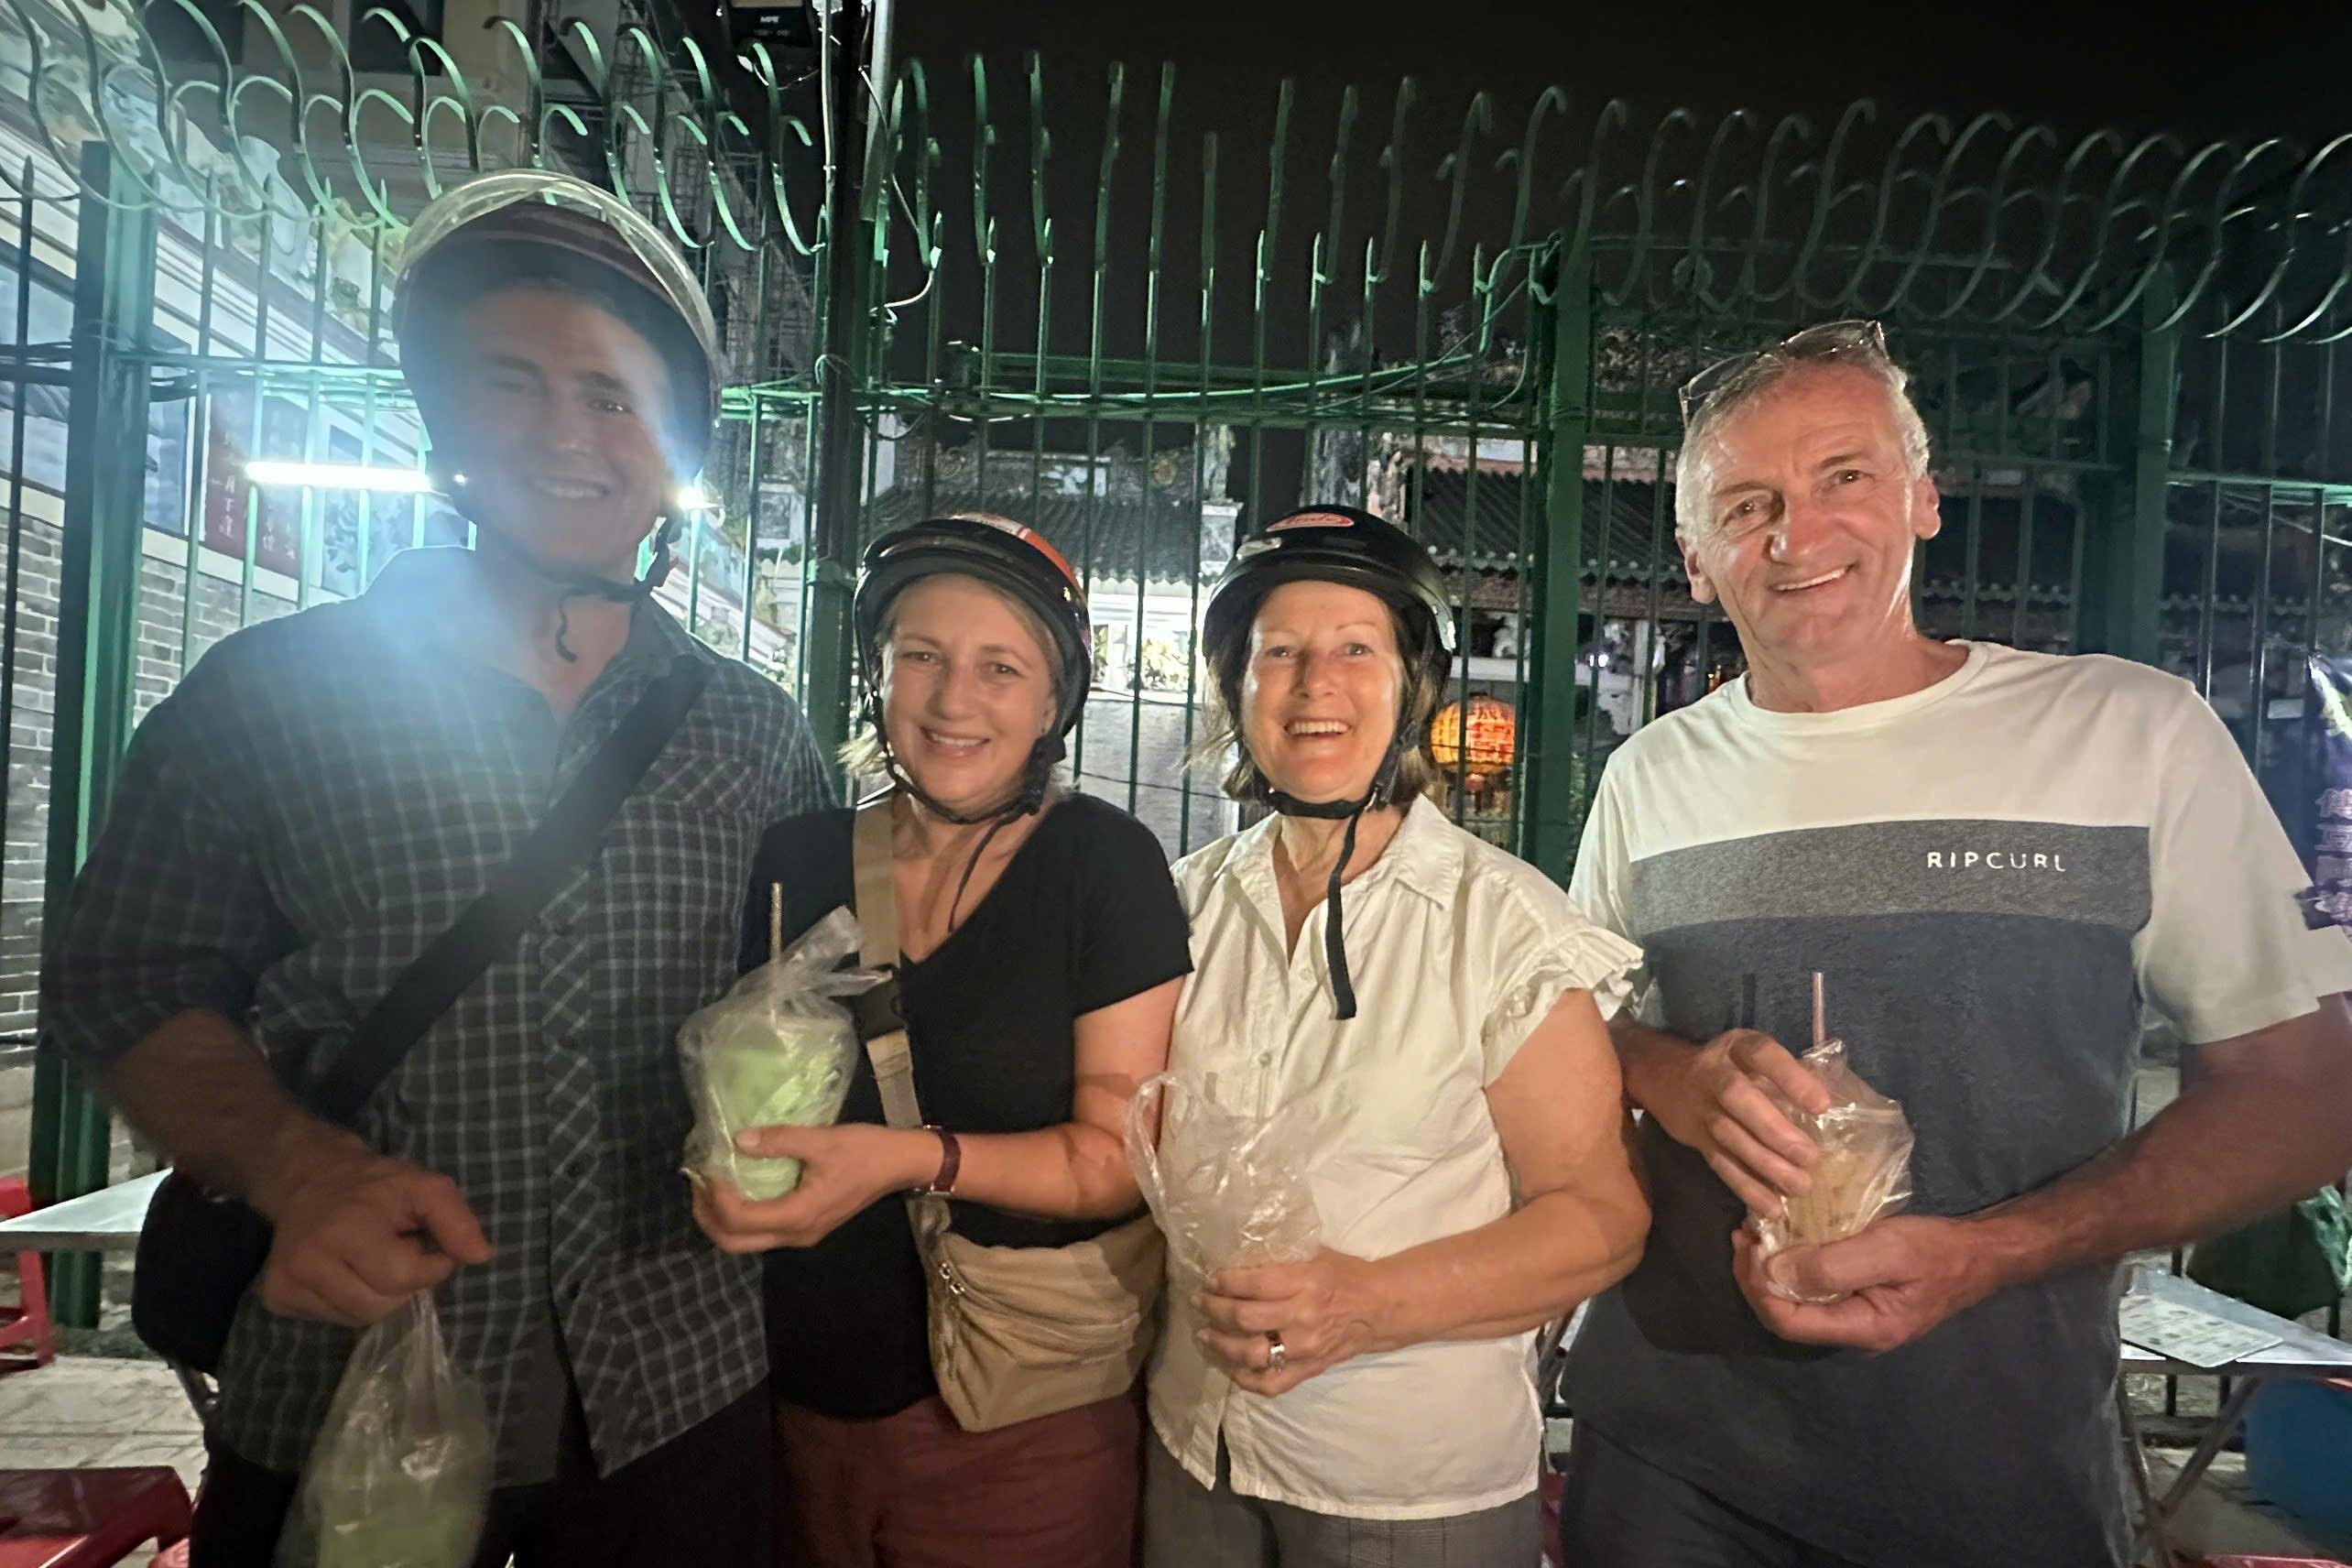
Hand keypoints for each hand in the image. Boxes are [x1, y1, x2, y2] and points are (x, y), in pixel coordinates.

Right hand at [248, 1130, 492, 1328]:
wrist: (309, 1180)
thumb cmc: (375, 1186)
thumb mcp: (424, 1186)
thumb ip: (456, 1219)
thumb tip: (481, 1256)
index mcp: (347, 1228)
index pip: (403, 1278)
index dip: (427, 1267)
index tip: (423, 1244)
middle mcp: (309, 1259)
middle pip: (380, 1306)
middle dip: (400, 1284)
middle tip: (392, 1252)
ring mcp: (287, 1281)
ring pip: (356, 1319)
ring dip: (375, 1296)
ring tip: (367, 1261)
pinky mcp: (276, 1297)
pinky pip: (331, 1320)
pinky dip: (347, 1302)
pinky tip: (343, 1272)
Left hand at [691, 1123, 934, 1251]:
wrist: (900, 1164)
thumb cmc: (864, 1151)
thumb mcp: (822, 1140)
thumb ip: (779, 1141)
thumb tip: (738, 1139)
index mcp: (798, 1216)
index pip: (739, 1218)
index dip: (715, 1196)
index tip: (706, 1166)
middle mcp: (795, 1234)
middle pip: (734, 1242)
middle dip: (707, 1216)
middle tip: (697, 1183)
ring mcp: (800, 1234)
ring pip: (745, 1240)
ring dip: (721, 1218)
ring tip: (710, 1184)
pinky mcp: (805, 1226)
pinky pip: (760, 1231)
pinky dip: (740, 1215)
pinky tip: (737, 1187)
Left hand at [1195, 1249, 1382, 1396]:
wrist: (1379, 1309)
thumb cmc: (1344, 1274)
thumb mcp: (1315, 1253)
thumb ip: (1280, 1256)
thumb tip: (1238, 1253)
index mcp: (1305, 1283)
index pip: (1254, 1285)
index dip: (1225, 1282)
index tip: (1210, 1280)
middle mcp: (1303, 1318)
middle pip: (1246, 1319)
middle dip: (1215, 1309)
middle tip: (1200, 1302)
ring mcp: (1305, 1349)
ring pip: (1251, 1354)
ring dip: (1221, 1344)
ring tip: (1205, 1334)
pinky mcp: (1308, 1370)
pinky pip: (1270, 1383)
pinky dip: (1244, 1378)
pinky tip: (1229, 1365)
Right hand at [1648, 1028, 1831, 1212]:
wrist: (1666, 1077)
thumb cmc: (1731, 1066)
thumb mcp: (1753, 1056)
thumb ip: (1788, 1074)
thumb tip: (1838, 1104)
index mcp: (1737, 1047)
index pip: (1762, 1055)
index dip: (1791, 1078)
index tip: (1821, 1106)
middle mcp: (1714, 1074)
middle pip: (1738, 1097)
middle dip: (1774, 1130)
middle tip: (1809, 1157)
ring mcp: (1702, 1108)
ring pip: (1729, 1136)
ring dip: (1765, 1164)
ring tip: (1799, 1186)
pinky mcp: (1697, 1140)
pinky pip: (1721, 1164)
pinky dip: (1746, 1187)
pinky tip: (1772, 1207)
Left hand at [1730, 1215, 2003, 1352]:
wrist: (1979, 1254)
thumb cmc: (1937, 1252)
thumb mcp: (1887, 1250)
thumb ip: (1833, 1266)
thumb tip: (1774, 1271)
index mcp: (1862, 1328)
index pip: (1789, 1323)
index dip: (1759, 1287)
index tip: (1749, 1246)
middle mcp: (1853, 1331)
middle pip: (1785, 1317)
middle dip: (1755, 1278)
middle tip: (1743, 1235)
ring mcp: (1855, 1316)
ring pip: (1795, 1303)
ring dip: (1769, 1270)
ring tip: (1754, 1234)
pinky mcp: (1857, 1298)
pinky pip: (1812, 1289)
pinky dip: (1790, 1265)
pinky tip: (1782, 1238)